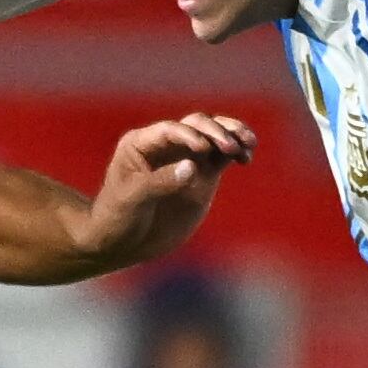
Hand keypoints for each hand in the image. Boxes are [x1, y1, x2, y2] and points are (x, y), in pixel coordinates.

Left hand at [80, 113, 255, 266]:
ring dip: (232, 134)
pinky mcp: (202, 175)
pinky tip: (246, 157)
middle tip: (230, 147)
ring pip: (214, 135)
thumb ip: (161, 181)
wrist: (123, 242)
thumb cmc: (118, 216)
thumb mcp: (133, 198)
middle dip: (215, 132)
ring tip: (249, 142)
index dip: (188, 135)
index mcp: (142, 143)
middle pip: (197, 125)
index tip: (202, 149)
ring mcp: (186, 158)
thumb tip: (192, 167)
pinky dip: (236, 152)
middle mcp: (167, 145)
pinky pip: (223, 156)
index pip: (170, 130)